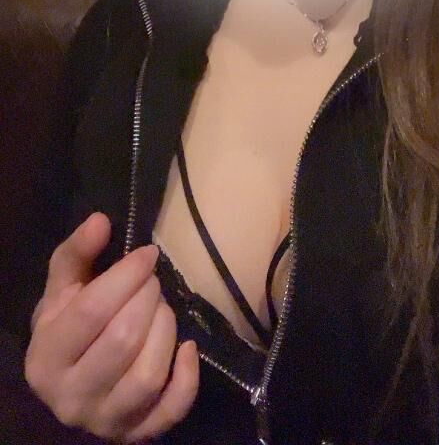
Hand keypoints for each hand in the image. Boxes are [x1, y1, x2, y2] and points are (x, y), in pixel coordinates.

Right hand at [25, 212, 199, 441]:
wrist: (70, 382)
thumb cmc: (67, 326)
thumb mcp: (62, 288)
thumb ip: (78, 253)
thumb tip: (100, 220)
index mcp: (46, 357)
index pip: (91, 311)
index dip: (126, 276)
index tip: (148, 254)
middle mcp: (70, 398)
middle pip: (123, 341)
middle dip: (148, 299)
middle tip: (153, 282)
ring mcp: (105, 422)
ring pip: (148, 375)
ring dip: (165, 331)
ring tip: (162, 309)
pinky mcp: (136, 435)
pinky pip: (171, 410)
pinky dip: (187, 378)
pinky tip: (187, 348)